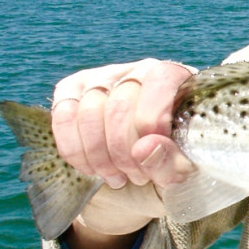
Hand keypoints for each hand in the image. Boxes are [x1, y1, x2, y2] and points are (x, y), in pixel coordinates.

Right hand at [51, 58, 194, 236]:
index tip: (151, 154)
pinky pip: (63, 115)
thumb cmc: (172, 166)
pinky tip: (92, 169)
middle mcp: (140, 70)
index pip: (160, 80)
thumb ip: (171, 161)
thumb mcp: (185, 171)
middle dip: (125, 152)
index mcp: (178, 78)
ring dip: (100, 155)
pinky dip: (74, 149)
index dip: (152, 119)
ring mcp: (104, 77)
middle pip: (121, 104)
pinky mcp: (74, 90)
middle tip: (137, 178)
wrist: (147, 171)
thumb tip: (144, 149)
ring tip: (118, 178)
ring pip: (89, 111)